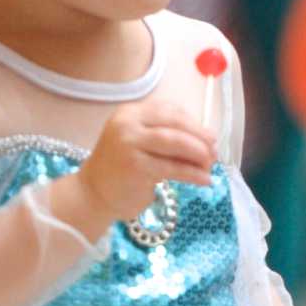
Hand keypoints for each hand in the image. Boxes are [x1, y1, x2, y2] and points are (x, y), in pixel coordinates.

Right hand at [55, 100, 215, 236]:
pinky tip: (204, 180)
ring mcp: (130, 144)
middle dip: (200, 137)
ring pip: (175, 142)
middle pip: (175, 123)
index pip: (170, 110)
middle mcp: (128, 123)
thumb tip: (206, 140)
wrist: (92, 194)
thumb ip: (163, 136)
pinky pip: (172, 168)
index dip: (193, 123)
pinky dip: (193, 174)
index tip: (209, 137)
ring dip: (198, 153)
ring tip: (210, 165)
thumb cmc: (120, 170)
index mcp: (130, 113)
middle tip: (214, 151)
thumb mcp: (138, 143)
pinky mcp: (136, 167)